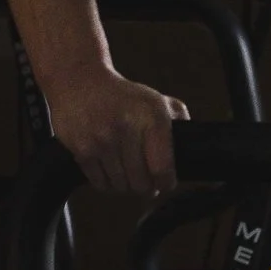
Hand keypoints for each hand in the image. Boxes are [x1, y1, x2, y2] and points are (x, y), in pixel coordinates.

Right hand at [48, 64, 187, 197]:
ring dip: (126, 186)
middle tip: (146, 182)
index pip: (162, 168)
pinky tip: (111, 171)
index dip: (166, 183)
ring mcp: (103, 141)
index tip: (165, 184)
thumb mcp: (156, 99)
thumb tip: (189, 149)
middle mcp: (128, 129)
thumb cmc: (123, 96)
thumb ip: (178, 121)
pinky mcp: (82, 150)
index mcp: (153, 116)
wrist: (80, 82)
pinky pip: (100, 184)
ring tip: (127, 175)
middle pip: (141, 183)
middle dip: (146, 187)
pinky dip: (107, 184)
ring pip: (120, 186)